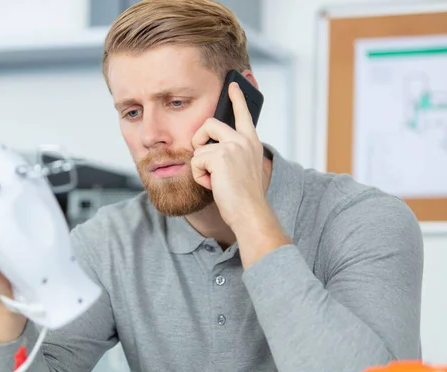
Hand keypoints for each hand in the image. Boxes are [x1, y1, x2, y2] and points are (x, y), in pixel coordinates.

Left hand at [190, 81, 267, 230]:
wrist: (249, 213)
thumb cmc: (243, 196)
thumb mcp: (242, 168)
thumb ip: (232, 153)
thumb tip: (210, 147)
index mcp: (251, 142)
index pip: (243, 114)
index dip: (237, 98)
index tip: (234, 83)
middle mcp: (244, 140)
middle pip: (208, 124)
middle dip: (199, 142)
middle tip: (208, 164)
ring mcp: (233, 146)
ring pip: (198, 147)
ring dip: (200, 167)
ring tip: (216, 180)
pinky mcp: (221, 156)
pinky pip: (195, 161)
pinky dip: (199, 177)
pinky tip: (214, 185)